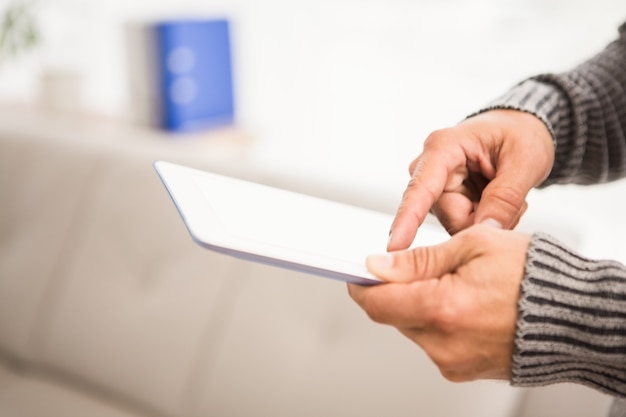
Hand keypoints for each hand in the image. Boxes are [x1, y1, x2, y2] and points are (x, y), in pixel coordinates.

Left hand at [348, 225, 530, 380]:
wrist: (575, 316)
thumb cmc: (534, 276)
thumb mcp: (473, 245)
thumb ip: (419, 259)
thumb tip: (379, 265)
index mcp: (442, 309)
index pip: (376, 303)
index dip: (362, 285)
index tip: (359, 272)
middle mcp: (444, 343)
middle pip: (393, 315)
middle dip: (399, 290)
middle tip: (428, 268)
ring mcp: (454, 361)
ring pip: (413, 328)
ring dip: (421, 305)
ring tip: (458, 286)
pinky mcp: (464, 370)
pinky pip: (435, 343)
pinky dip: (440, 323)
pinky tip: (466, 307)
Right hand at [388, 109, 553, 250]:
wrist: (520, 128)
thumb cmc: (520, 134)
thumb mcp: (525, 161)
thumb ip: (504, 199)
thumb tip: (485, 232)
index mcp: (444, 147)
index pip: (420, 189)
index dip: (407, 220)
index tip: (395, 247)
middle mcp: (430, 166)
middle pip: (448, 216)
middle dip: (482, 219)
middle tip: (515, 203)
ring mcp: (434, 185)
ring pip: (457, 224)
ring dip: (487, 218)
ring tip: (508, 196)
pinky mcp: (442, 199)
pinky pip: (462, 224)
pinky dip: (485, 218)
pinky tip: (498, 200)